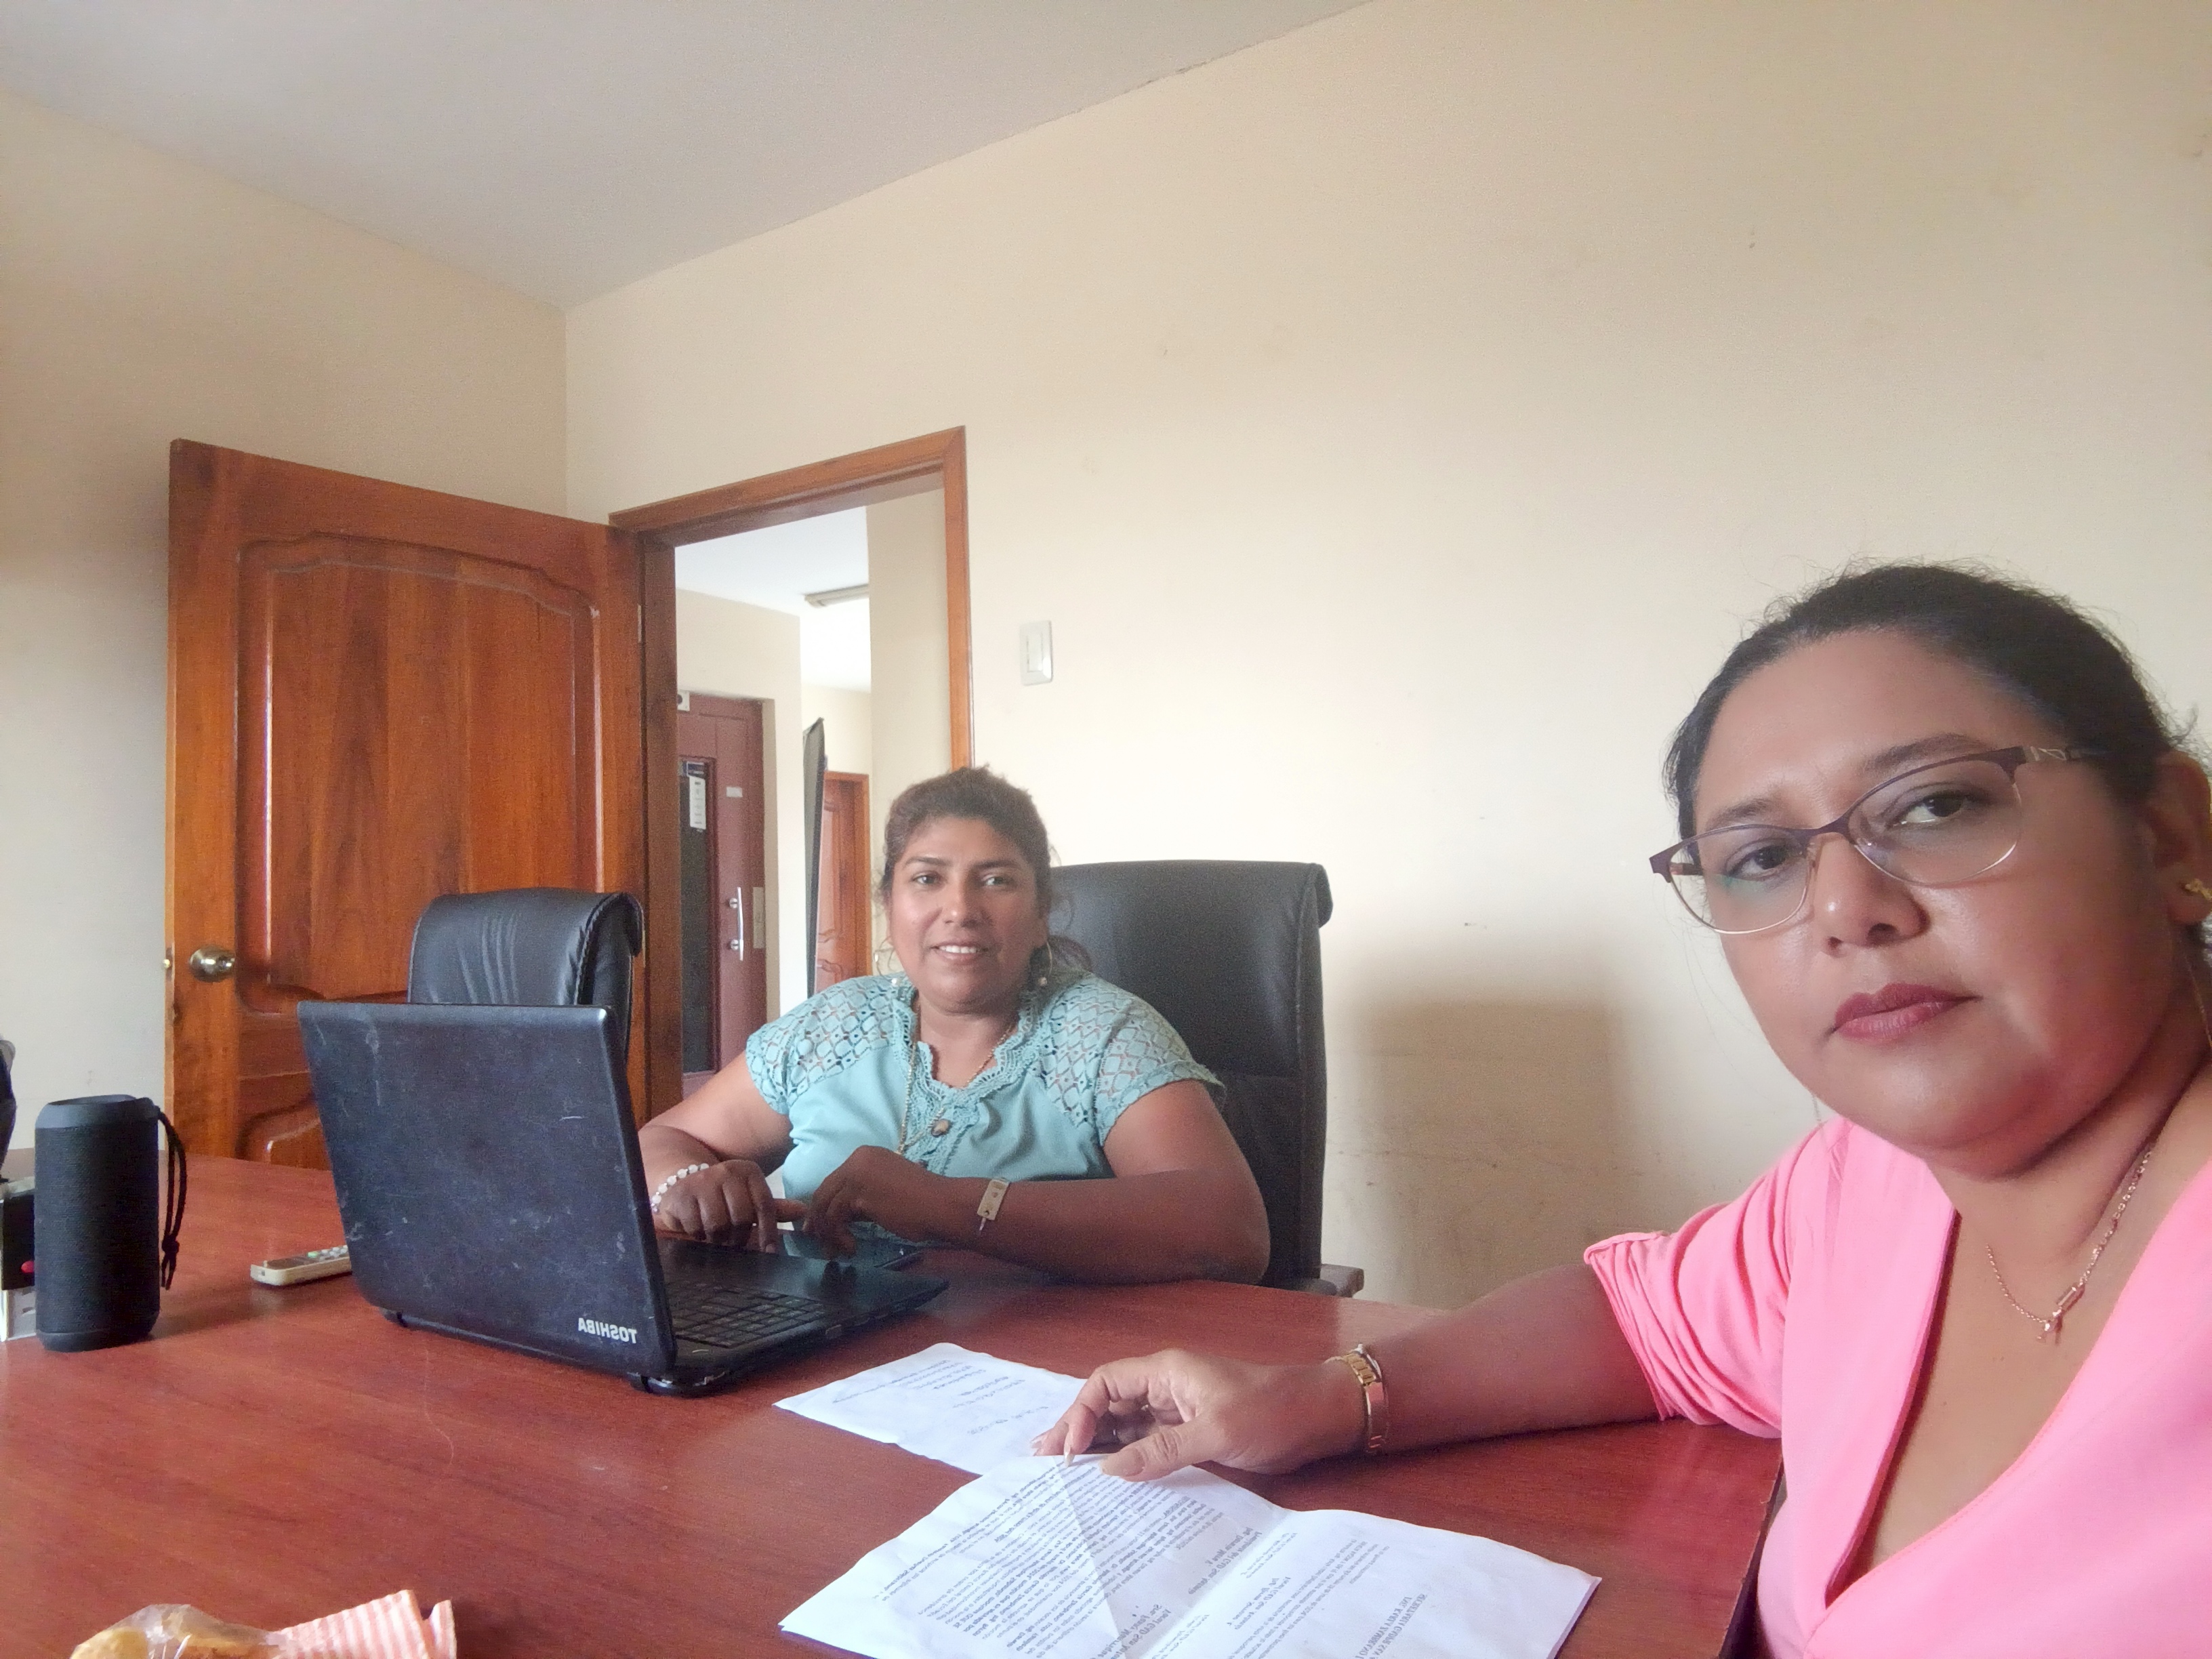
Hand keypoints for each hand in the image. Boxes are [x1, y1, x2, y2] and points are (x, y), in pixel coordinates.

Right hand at [653, 1159, 804, 1249]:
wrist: (680, 1184)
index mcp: (748, 1171)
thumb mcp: (747, 1198)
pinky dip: (698, 1235)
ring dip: (718, 1238)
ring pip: (718, 1224)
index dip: (768, 1231)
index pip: (764, 1204)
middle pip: (742, 1217)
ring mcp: (702, 1181)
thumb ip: (773, 1207)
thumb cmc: (721, 1197)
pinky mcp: (682, 1194)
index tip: (770, 1252)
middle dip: (739, 1237)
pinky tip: (698, 1230)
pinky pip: (696, 1226)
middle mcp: (727, 1171)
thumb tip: (802, 1211)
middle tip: (734, 1242)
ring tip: (717, 1237)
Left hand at [801, 1144, 950, 1255]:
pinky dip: (839, 1235)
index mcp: (866, 1156)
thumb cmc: (922, 1204)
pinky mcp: (859, 1192)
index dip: (823, 1207)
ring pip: (826, 1206)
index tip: (821, 1228)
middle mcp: (858, 1158)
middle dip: (819, 1220)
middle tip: (820, 1242)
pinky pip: (835, 1217)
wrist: (942, 1205)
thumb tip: (840, 1217)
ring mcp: (857, 1173)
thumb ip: (861, 1200)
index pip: (834, 1182)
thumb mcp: (884, 1195)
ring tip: (838, 1251)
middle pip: (824, 1192)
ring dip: (829, 1233)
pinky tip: (852, 1247)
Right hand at [1033, 1349, 1366, 1479]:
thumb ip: (1161, 1452)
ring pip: (1125, 1423)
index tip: (1069, 1451)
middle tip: (1041, 1458)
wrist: (1320, 1416)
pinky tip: (1106, 1475)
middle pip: (1109, 1402)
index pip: (1107, 1383)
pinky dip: (1123, 1456)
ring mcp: (1178, 1408)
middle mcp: (1166, 1386)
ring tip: (1061, 1469)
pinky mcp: (1192, 1430)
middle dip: (1076, 1427)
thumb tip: (1108, 1471)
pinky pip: (1147, 1440)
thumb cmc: (1271, 1413)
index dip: (1082, 1413)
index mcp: (1167, 1371)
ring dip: (1095, 1443)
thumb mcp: (1215, 1433)